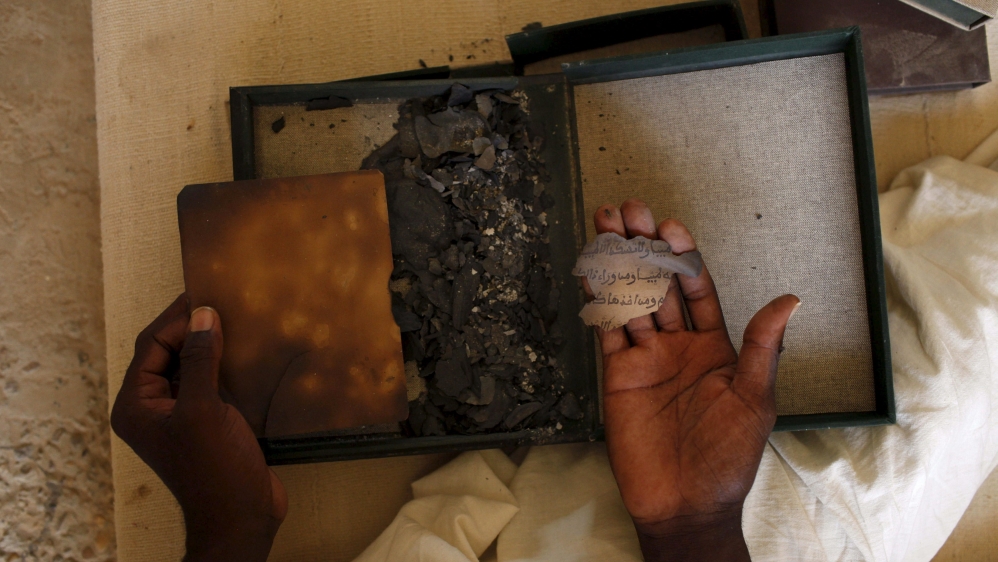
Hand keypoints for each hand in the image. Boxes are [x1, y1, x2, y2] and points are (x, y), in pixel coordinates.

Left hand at [111, 295, 287, 561]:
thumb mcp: (204, 409)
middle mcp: (152, 407)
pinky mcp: (206, 422)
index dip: (177, 319)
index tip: (208, 297)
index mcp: (136, 405)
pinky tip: (246, 350)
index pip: (151, 346)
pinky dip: (223, 363)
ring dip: (209, 344)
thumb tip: (203, 314)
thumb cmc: (214, 470)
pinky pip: (209, 381)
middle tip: (223, 301)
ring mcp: (179, 415)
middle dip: (191, 328)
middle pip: (167, 352)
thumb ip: (202, 359)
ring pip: (190, 365)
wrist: (240, 517)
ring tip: (236, 319)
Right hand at [591, 200, 798, 561]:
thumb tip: (791, 299)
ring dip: (619, 263)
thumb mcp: (755, 399)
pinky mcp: (618, 374)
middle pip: (660, 284)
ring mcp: (646, 357)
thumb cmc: (727, 457)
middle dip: (644, 246)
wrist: (685, 503)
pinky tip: (592, 269)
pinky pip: (608, 330)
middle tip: (628, 210)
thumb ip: (765, 347)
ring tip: (605, 224)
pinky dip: (599, 299)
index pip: (697, 288)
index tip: (671, 226)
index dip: (684, 256)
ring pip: (630, 299)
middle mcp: (679, 345)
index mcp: (716, 346)